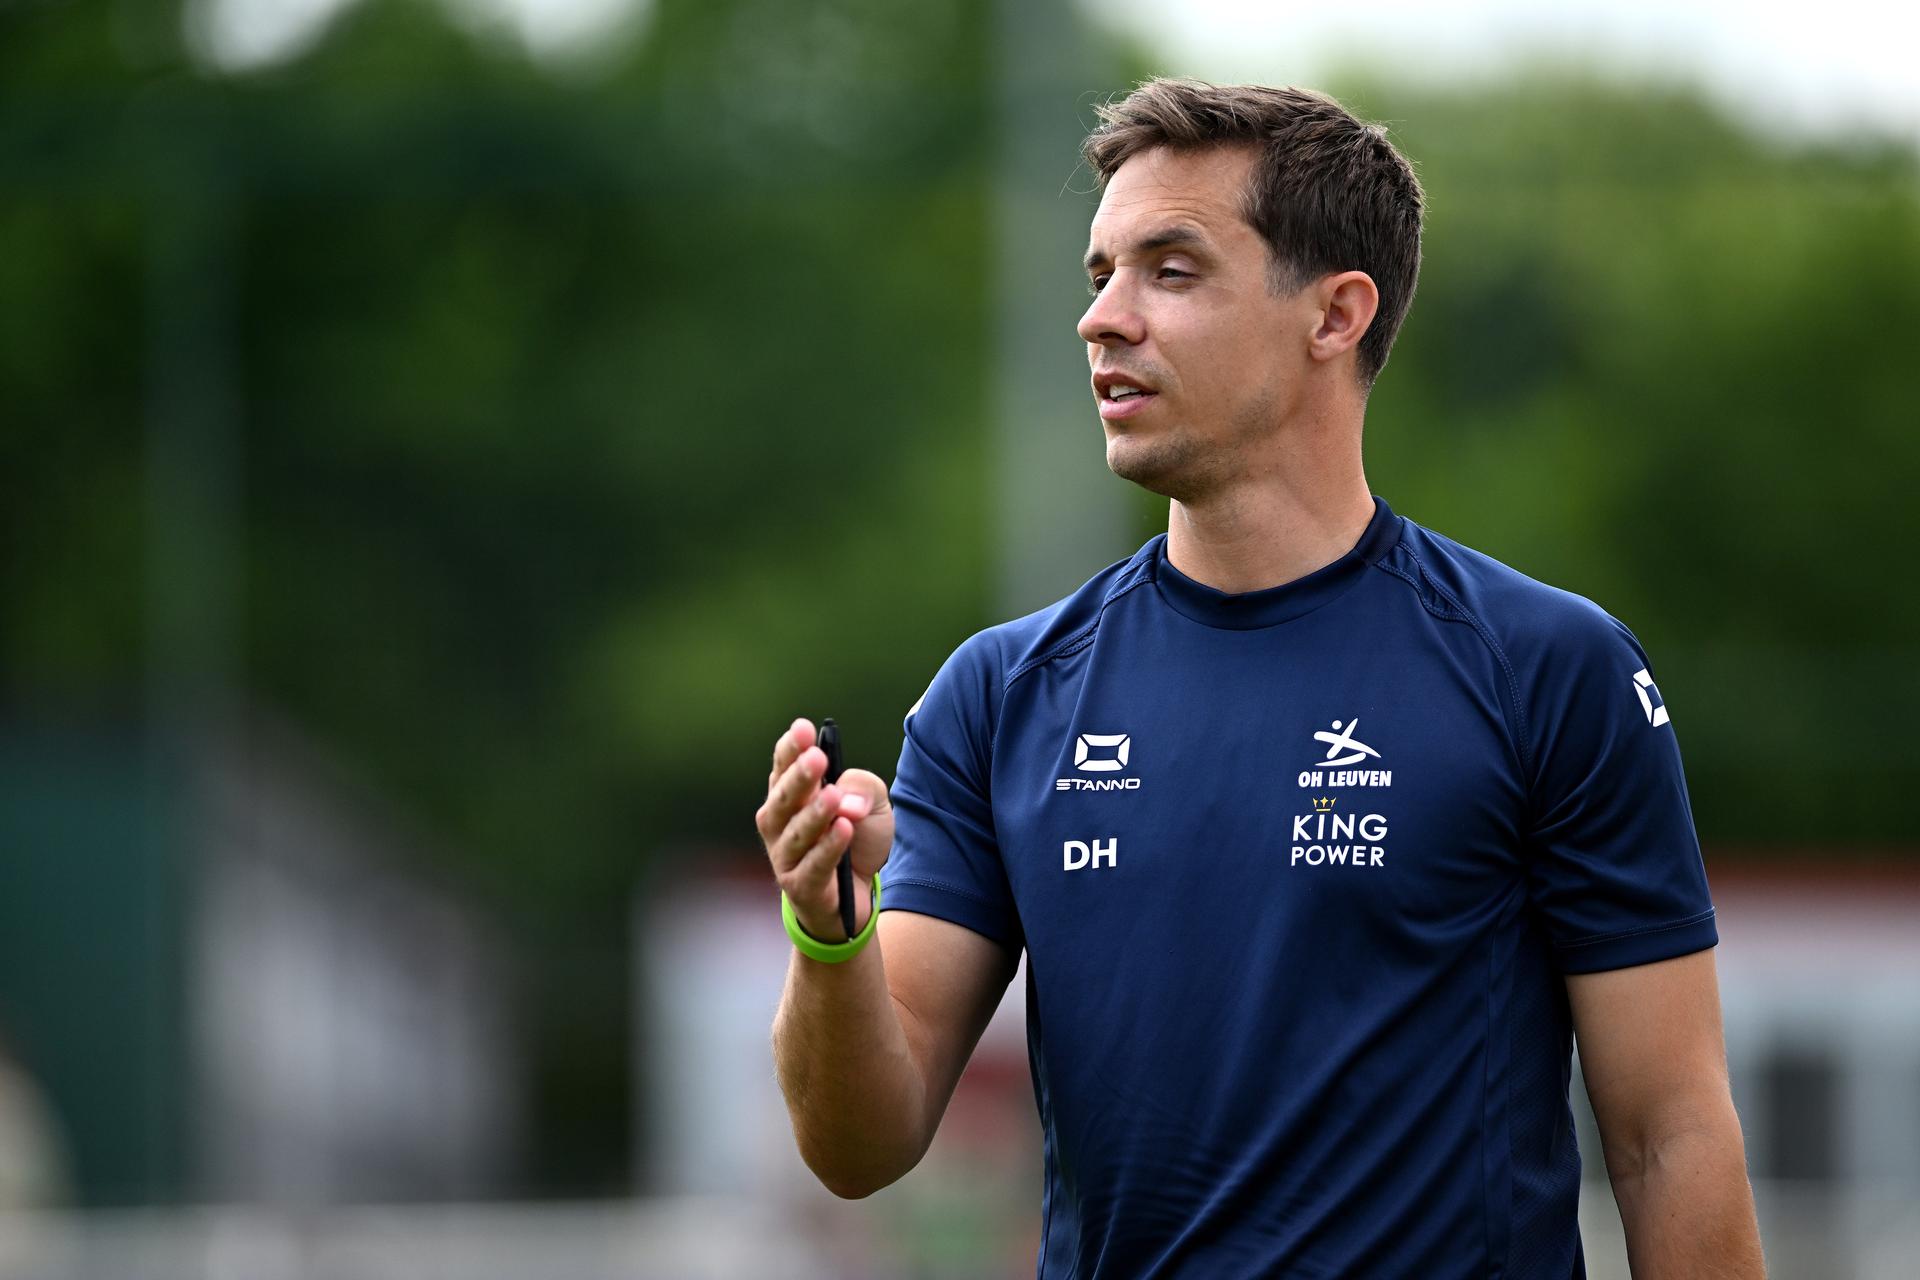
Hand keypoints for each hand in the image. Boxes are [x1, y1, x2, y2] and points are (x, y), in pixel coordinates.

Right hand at [757, 717, 894, 941]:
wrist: (859, 894)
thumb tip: (848, 799)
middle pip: (784, 798)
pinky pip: (814, 866)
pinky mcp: (801, 886)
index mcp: (790, 795)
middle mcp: (779, 824)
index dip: (791, 748)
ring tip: (832, 796)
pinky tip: (843, 829)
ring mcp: (785, 856)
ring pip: (796, 833)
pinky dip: (828, 848)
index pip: (784, 767)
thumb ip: (862, 788)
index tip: (803, 729)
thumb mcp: (872, 803)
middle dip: (799, 777)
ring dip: (814, 813)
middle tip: (816, 757)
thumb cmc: (856, 840)